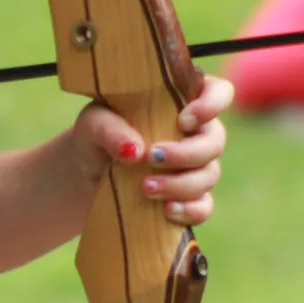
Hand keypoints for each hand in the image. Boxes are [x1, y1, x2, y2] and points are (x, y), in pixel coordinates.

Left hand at [69, 75, 231, 225]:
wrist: (85, 177)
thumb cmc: (95, 138)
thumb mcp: (92, 124)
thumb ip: (110, 129)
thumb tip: (136, 151)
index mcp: (179, 104)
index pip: (218, 92)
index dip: (212, 104)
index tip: (184, 121)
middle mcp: (194, 134)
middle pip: (215, 141)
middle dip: (187, 153)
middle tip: (152, 157)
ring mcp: (195, 168)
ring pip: (209, 175)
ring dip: (181, 184)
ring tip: (145, 188)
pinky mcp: (189, 199)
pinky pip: (204, 206)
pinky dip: (190, 210)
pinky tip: (167, 210)